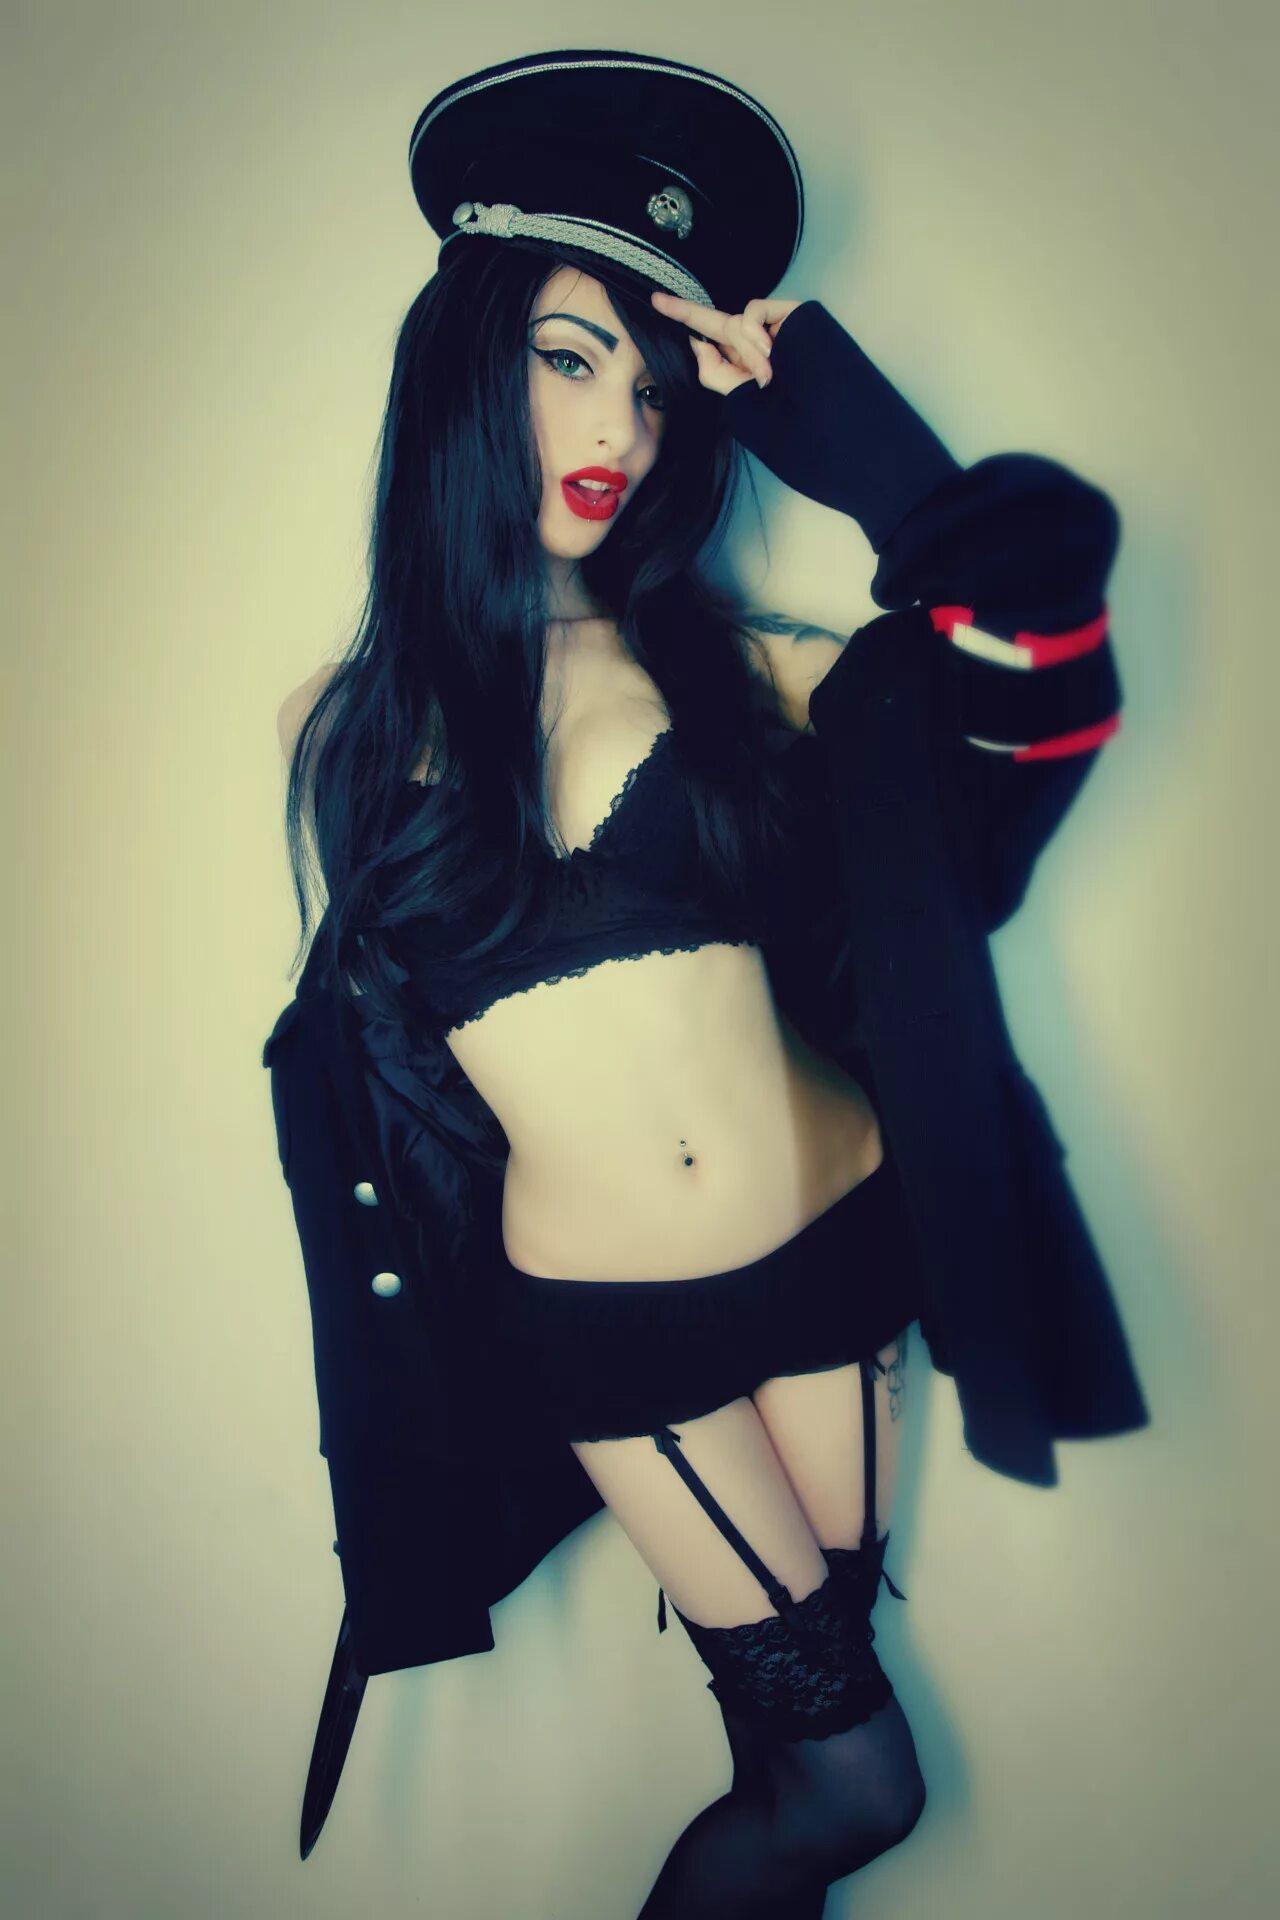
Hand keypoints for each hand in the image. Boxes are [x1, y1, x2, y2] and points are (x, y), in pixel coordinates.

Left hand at [650, 289, 803, 395]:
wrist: (818, 405)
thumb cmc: (780, 404)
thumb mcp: (736, 392)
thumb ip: (712, 370)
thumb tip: (696, 342)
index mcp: (738, 357)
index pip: (705, 334)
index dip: (682, 315)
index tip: (654, 300)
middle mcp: (749, 339)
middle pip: (712, 321)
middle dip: (684, 312)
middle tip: (656, 300)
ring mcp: (766, 325)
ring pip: (734, 325)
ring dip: (747, 352)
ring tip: (766, 375)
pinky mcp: (783, 311)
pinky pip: (751, 313)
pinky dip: (754, 335)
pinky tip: (771, 351)